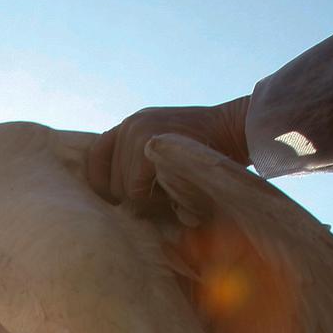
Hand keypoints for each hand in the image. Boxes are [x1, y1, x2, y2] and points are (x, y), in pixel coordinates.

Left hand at [85, 96, 250, 202]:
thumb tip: (117, 207)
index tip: (124, 201)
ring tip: (172, 188)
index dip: (104, 186)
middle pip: (108, 183)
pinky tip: (175, 190)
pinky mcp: (147, 142)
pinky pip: (134, 189)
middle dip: (133, 197)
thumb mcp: (168, 155)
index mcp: (128, 127)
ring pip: (121, 189)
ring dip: (146, 199)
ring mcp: (135, 131)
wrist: (237, 129)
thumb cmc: (207, 153)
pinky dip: (154, 198)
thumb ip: (142, 169)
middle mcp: (128, 125)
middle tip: (164, 192)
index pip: (95, 161)